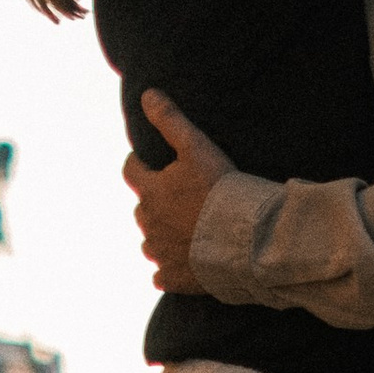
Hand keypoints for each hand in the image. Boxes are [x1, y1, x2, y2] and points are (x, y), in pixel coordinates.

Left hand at [123, 91, 236, 293]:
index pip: (130, 171)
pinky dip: (167, 271)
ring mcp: (160, 253)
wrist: (243, 239)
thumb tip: (147, 94)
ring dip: (160, 236)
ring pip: (149, 243)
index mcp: (150, 191)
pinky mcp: (174, 278)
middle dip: (153, 203)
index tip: (146, 161)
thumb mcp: (196, 147)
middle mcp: (148, 223)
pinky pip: (161, 276)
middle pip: (141, 209)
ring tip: (181, 232)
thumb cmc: (220, 190)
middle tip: (176, 198)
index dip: (138, 164)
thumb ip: (170, 120)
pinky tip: (180, 267)